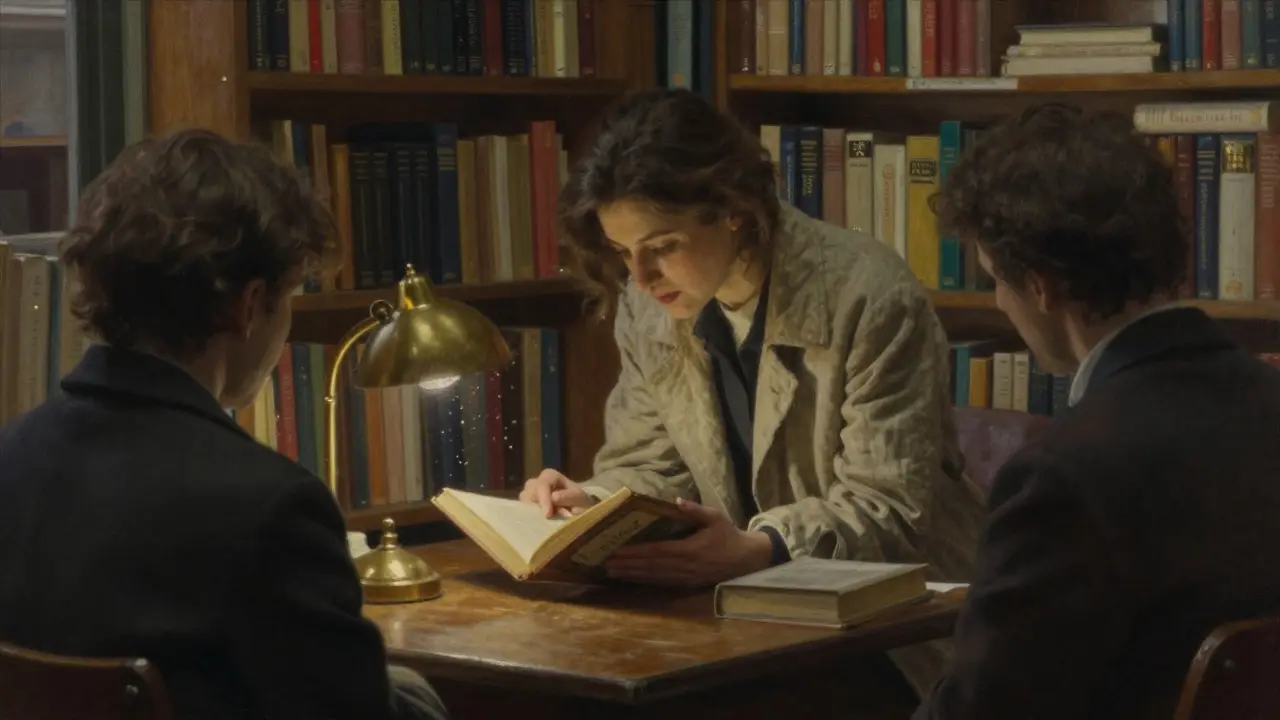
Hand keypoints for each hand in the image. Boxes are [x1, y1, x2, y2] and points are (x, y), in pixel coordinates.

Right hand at [518, 469, 595, 518]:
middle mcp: (535, 483)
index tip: (548, 515)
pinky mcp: (524, 508)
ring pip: (523, 505)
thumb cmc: (579, 501)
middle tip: (549, 521)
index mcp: (549, 476)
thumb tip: (554, 497)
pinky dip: (530, 520)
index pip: (542, 485)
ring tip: (546, 524)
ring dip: (533, 516)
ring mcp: (527, 495)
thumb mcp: (579, 498)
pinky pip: (522, 514)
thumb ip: (568, 496)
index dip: (544, 500)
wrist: (578, 510)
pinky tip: (538, 526)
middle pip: (528, 494)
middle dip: (538, 509)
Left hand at [603, 498, 774, 586]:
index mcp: (690, 549)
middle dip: (627, 565)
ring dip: (632, 574)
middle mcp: (685, 566)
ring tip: (611, 571)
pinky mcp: (687, 584)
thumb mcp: (715, 517)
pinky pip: (662, 583)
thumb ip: (695, 510)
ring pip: (654, 577)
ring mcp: (685, 577)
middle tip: (605, 562)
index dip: (636, 552)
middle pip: (651, 566)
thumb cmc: (728, 535)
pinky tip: (631, 578)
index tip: (618, 551)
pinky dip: (644, 580)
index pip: (657, 551)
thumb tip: (676, 500)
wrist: (747, 559)